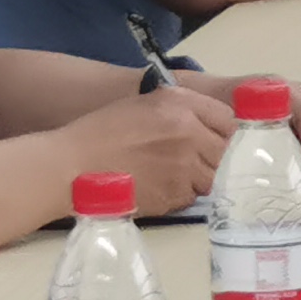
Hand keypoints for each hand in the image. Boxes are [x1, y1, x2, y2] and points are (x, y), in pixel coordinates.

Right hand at [56, 87, 232, 214]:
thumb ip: (186, 107)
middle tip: (193, 159)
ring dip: (199, 176)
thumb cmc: (104, 130)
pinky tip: (160, 186)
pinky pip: (192, 196)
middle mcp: (189, 136)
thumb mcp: (147, 103)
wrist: (72, 165)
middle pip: (225, 151)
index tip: (214, 137)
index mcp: (182, 108)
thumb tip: (218, 122)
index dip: (222, 130)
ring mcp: (183, 169)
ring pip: (212, 177)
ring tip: (173, 173)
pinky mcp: (173, 196)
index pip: (228, 120)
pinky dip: (182, 193)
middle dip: (214, 156)